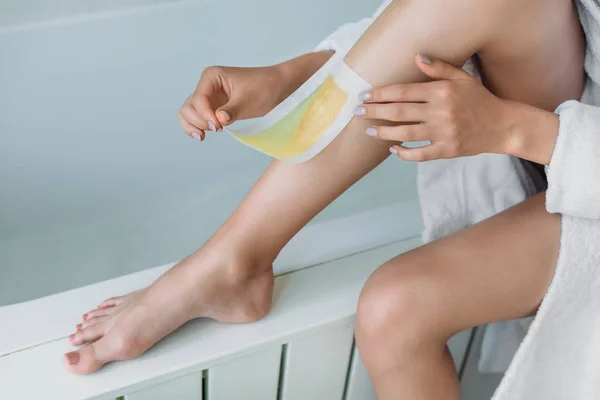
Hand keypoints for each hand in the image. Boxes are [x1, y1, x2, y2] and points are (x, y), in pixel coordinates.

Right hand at [178, 65, 285, 140]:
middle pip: (189, 107)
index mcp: (211, 76)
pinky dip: (196, 126)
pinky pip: (197, 118)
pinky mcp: (213, 108)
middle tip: (218, 129)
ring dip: (195, 125)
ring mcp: (208, 97)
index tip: (219, 126)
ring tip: (208, 134)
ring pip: (188, 113)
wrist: (277, 88)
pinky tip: (203, 135)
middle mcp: (206, 85)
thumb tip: (219, 120)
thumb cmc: (264, 87)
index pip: (198, 99)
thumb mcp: (248, 100)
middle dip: (199, 121)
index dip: (205, 115)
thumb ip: (231, 110)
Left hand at [356, 54, 513, 160]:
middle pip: (399, 112)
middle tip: (357, 111)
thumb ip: (439, 68)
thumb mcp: (462, 79)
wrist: (502, 125)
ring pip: (405, 133)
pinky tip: (392, 149)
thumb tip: (416, 58)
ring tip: (368, 130)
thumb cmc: (479, 100)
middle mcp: (440, 111)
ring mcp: (443, 132)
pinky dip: (404, 153)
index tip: (364, 95)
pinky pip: (420, 154)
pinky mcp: (446, 150)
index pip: (403, 92)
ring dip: (383, 132)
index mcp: (441, 92)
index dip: (381, 94)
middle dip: (374, 111)